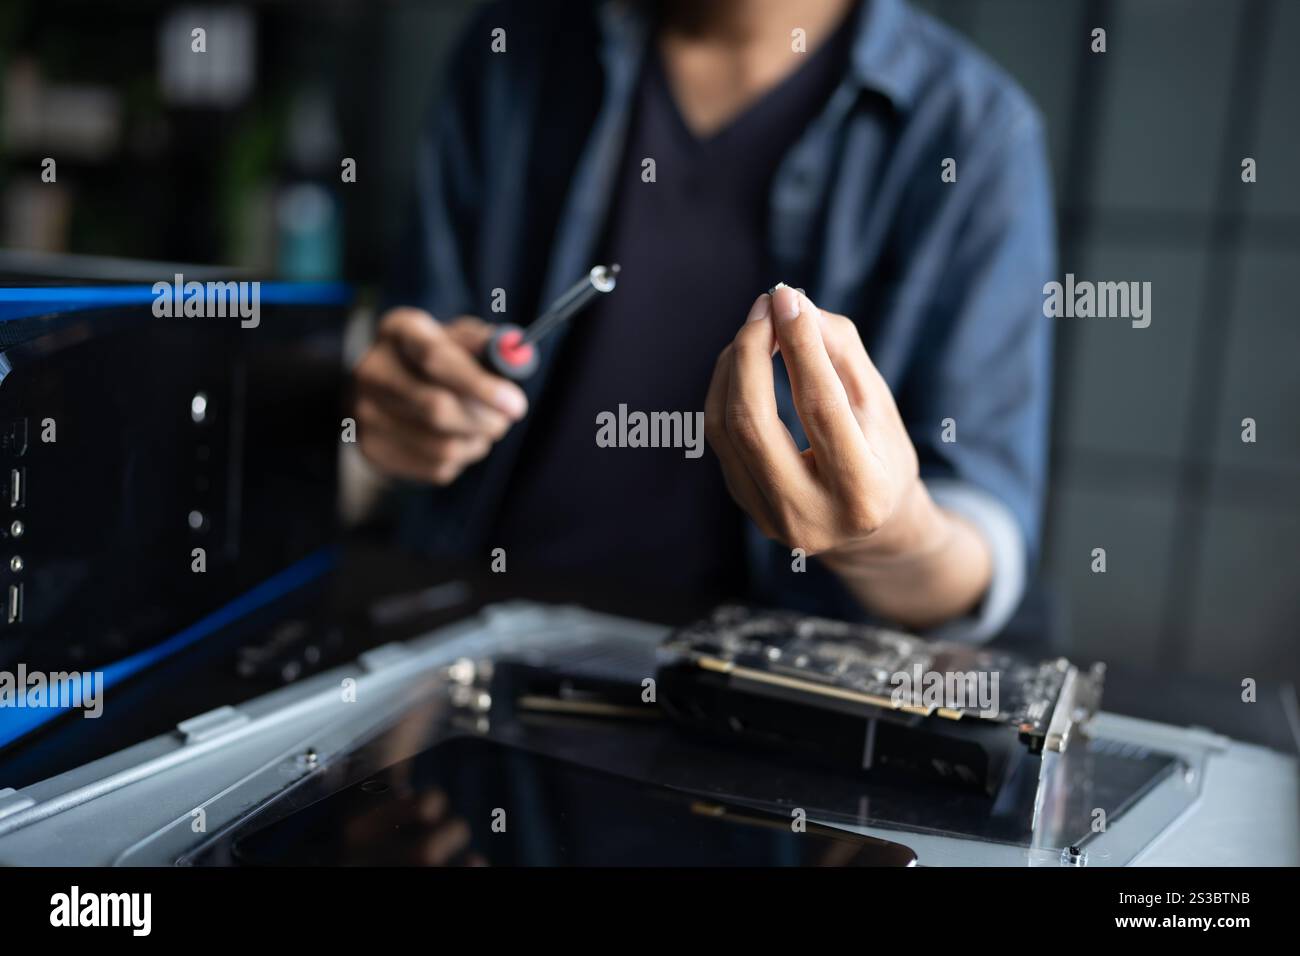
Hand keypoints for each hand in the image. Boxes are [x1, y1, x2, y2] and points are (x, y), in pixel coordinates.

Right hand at [354, 309, 527, 484]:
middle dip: (484, 420)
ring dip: (476, 441)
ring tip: (481, 428)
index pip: (435, 357)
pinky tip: (458, 440)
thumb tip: (516, 354)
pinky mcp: (372, 449)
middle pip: (436, 407)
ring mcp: (366, 412)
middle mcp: (372, 369)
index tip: (515, 404)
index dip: (479, 384)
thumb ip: (486, 344)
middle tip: (506, 419)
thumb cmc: (439, 359)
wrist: (390, 388)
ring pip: (442, 445)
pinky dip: (461, 459)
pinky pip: (435, 467)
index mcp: (399, 330)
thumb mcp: (459, 337)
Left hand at [704, 286, 991, 626]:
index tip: (788, 297)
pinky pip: (721, 436)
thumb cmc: (882, 454)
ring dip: (734, 365)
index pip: (820, 407)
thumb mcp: (878, 404)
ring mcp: (769, 517)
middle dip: (752, 353)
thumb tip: (792, 305)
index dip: (800, 346)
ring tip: (757, 326)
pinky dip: (726, 387)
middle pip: (754, 422)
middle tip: (765, 306)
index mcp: (861, 493)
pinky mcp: (744, 505)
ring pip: (727, 427)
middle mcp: (809, 515)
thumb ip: (841, 353)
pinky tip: (743, 360)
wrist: (872, 528)